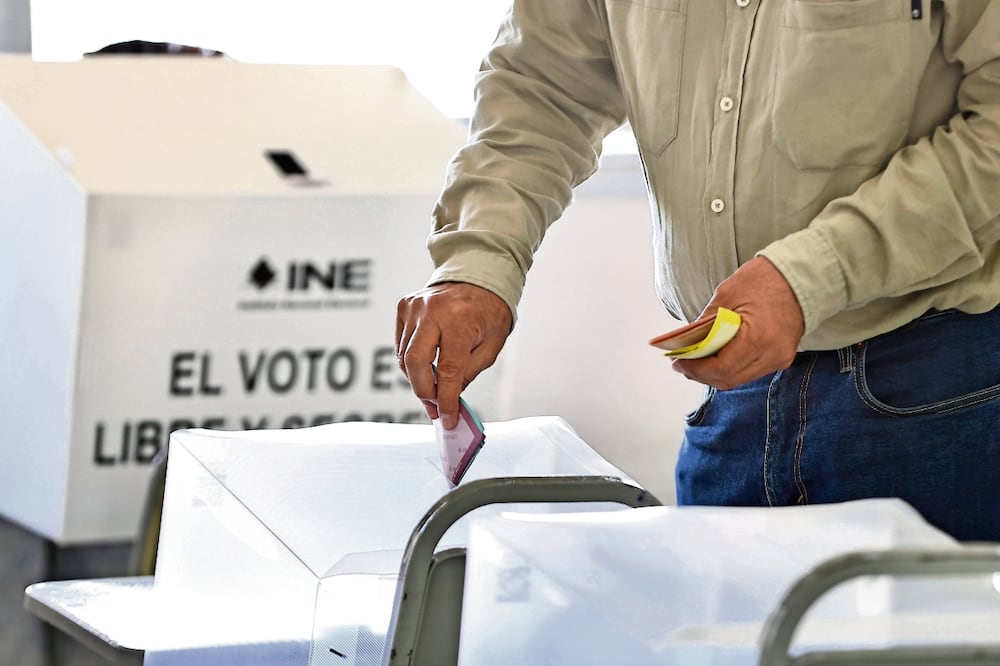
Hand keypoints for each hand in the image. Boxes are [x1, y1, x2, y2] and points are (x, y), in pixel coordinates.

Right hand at [396, 282, 512, 428]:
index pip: (448, 370)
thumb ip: (467, 374)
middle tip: (434, 407)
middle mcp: (433, 310)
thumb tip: (448, 401)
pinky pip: (401, 344)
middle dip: (424, 391)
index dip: (446, 399)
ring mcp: (415, 307)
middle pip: (415, 363)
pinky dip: (411, 360)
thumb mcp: (490, 346)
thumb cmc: (488, 311)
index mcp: (460, 320)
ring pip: (404, 356)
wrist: (478, 277)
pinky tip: (427, 365)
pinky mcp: (404, 306)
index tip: (446, 417)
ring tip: (434, 388)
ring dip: (417, 378)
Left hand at [671, 256, 804, 389]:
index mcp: (759, 338)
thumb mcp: (727, 295)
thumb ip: (706, 323)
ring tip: (696, 361)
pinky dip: (730, 367)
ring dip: (715, 373)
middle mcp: (773, 355)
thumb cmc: (765, 279)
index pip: (721, 368)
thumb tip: (688, 343)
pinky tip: (716, 357)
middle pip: (729, 380)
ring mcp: (780, 359)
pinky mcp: (781, 358)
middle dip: (701, 374)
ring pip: (739, 379)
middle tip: (683, 364)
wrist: (801, 275)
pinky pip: (750, 371)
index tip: (678, 362)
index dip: (695, 369)